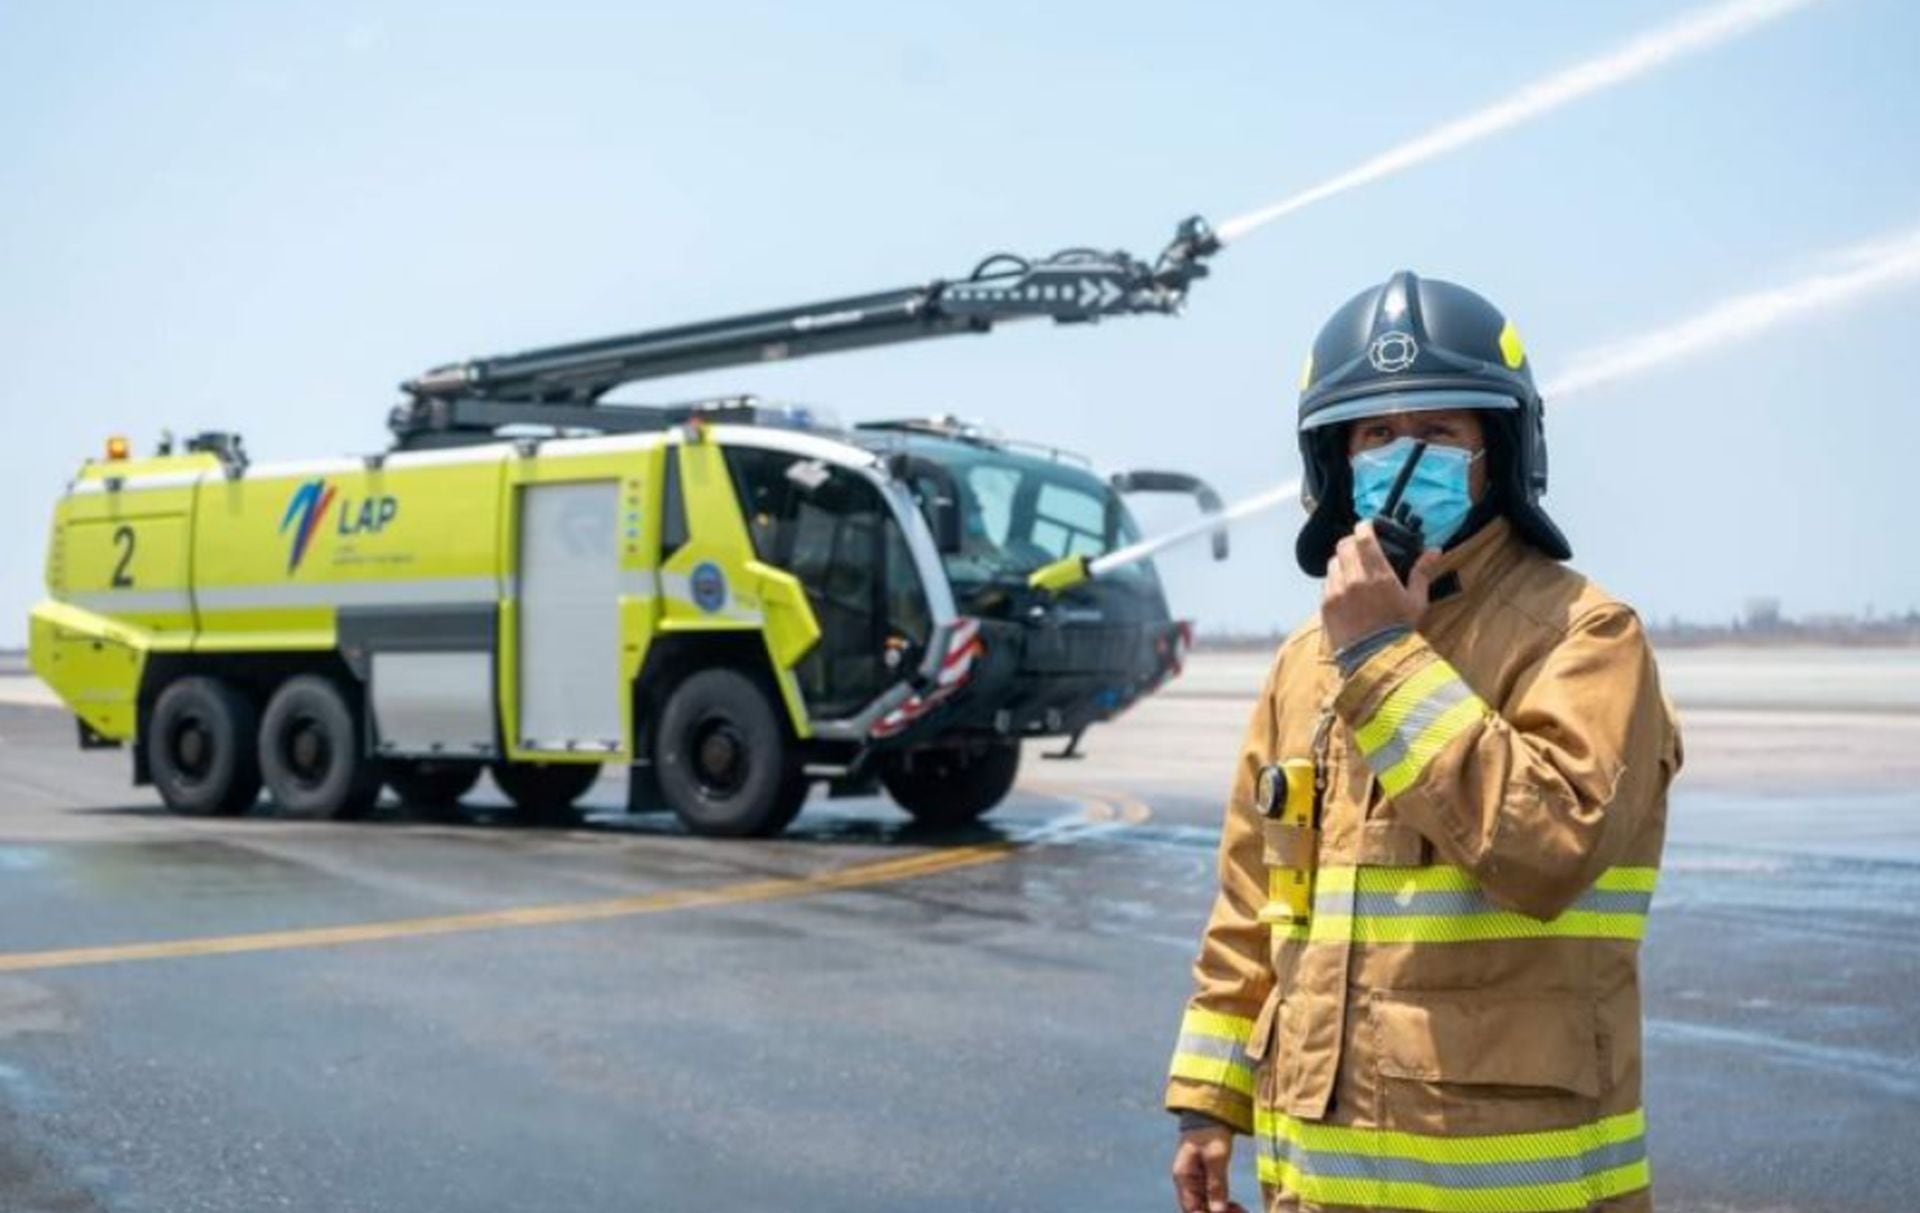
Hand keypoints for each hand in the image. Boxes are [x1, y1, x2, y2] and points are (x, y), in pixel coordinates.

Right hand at [1170, 1125, 1246, 1212]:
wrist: (1212, 1113)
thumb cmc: (1211, 1132)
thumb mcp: (1216, 1158)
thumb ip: (1216, 1186)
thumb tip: (1217, 1212)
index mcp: (1183, 1178)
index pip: (1192, 1209)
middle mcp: (1186, 1183)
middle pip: (1199, 1209)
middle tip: (1240, 1211)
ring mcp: (1195, 1181)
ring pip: (1207, 1205)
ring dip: (1222, 1211)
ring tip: (1240, 1210)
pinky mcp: (1205, 1178)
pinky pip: (1212, 1197)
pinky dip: (1223, 1203)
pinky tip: (1236, 1206)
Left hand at [1322, 520, 1441, 651]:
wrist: (1376, 659)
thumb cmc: (1400, 630)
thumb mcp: (1416, 601)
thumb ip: (1422, 572)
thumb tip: (1435, 550)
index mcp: (1378, 575)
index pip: (1364, 537)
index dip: (1364, 527)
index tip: (1367, 527)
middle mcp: (1354, 579)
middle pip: (1344, 546)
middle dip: (1352, 542)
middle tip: (1360, 547)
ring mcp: (1337, 592)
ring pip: (1333, 563)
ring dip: (1342, 562)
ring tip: (1352, 570)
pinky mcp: (1326, 605)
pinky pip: (1326, 583)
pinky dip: (1334, 581)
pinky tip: (1344, 589)